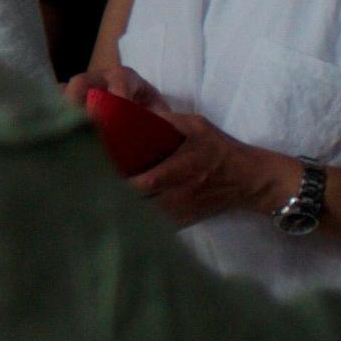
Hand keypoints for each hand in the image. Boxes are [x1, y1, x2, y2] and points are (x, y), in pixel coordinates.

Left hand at [104, 75, 286, 226]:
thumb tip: (132, 112)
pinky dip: (135, 223)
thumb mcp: (197, 126)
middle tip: (90, 189)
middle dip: (114, 198)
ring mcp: (181, 211)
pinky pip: (153, 228)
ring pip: (143, 220)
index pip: (149, 182)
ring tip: (99, 203)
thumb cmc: (220, 149)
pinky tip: (119, 214)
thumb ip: (168, 120)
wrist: (250, 180)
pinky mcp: (182, 222)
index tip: (98, 175)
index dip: (123, 183)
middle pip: (140, 204)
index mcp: (185, 167)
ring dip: (122, 212)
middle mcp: (181, 193)